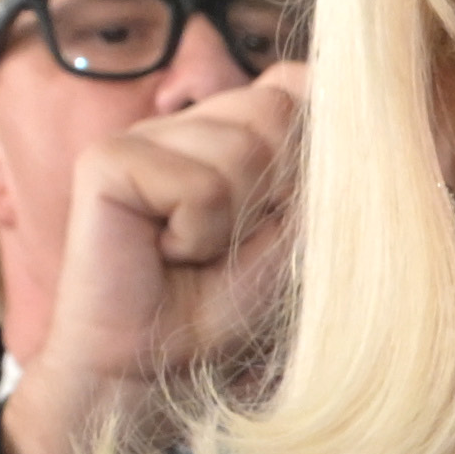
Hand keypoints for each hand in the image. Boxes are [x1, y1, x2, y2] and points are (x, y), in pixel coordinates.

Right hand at [2, 65, 307, 453]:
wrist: (157, 368)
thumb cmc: (225, 307)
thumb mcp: (298, 235)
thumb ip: (320, 170)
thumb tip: (346, 101)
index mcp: (234, 130)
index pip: (300, 85)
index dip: (315, 142)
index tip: (291, 212)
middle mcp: (189, 121)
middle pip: (277, 109)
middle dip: (276, 192)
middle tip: (236, 243)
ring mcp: (144, 134)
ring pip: (243, 146)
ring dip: (236, 221)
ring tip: (198, 253)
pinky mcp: (108, 159)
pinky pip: (198, 183)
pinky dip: (198, 232)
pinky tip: (167, 252)